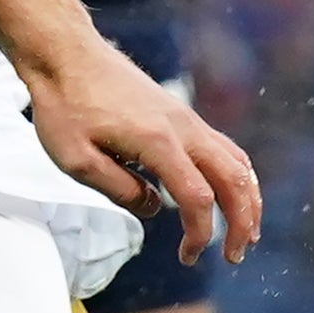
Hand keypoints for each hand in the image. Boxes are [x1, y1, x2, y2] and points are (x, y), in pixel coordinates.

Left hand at [22, 30, 261, 263]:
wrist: (66, 55)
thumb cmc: (65, 106)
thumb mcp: (75, 159)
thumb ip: (119, 190)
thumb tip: (153, 209)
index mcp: (157, 142)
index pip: (197, 198)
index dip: (200, 233)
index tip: (188, 257)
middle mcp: (183, 128)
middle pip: (234, 180)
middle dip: (242, 222)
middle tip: (233, 257)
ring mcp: (186, 119)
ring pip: (237, 162)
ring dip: (248, 199)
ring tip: (247, 232)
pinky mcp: (181, 115)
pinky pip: (224, 148)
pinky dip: (236, 177)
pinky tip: (229, 195)